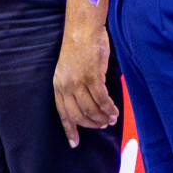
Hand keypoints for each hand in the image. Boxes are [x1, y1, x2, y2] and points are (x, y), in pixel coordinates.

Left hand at [52, 10, 119, 146]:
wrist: (83, 28)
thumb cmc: (79, 47)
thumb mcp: (68, 69)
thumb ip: (73, 86)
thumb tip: (85, 105)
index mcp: (58, 85)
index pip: (63, 113)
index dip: (70, 130)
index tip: (75, 143)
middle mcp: (66, 85)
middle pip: (79, 115)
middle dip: (92, 124)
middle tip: (103, 125)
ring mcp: (78, 81)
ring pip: (92, 109)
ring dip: (103, 117)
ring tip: (111, 118)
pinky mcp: (92, 76)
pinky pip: (102, 99)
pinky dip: (109, 108)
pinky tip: (114, 111)